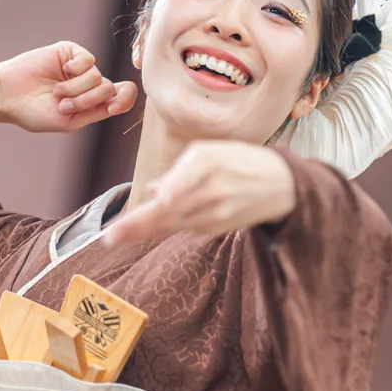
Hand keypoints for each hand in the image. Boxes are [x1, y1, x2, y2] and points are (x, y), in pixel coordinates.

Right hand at [0, 43, 135, 133]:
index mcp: (92, 103)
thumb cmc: (35, 113)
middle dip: (87, 100)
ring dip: (76, 89)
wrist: (8, 95)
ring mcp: (80, 68)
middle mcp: (89, 85)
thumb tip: (120, 101)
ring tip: (56, 93)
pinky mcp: (70, 52)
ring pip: (97, 76)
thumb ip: (97, 112)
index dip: (125, 99)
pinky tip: (63, 70)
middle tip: (64, 105)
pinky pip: (88, 58)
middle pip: (108, 89)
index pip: (122, 98)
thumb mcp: (70, 121)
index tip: (113, 106)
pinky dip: (76, 68)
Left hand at [103, 141, 295, 245]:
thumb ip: (180, 171)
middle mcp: (213, 190)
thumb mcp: (211, 153)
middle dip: (139, 225)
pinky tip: (142, 230)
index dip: (168, 195)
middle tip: (110, 238)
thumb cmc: (240, 161)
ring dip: (144, 231)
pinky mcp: (218, 227)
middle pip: (172, 211)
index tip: (151, 204)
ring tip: (115, 237)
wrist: (281, 184)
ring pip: (174, 224)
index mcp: (209, 162)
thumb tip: (154, 191)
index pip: (182, 182)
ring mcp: (217, 213)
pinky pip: (185, 228)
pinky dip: (164, 227)